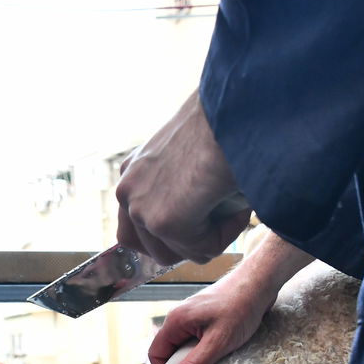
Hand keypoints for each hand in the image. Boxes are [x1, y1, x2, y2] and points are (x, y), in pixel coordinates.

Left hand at [115, 90, 250, 265]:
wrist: (234, 111)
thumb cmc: (223, 126)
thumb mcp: (189, 157)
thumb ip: (178, 189)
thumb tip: (194, 221)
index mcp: (133, 173)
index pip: (137, 231)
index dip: (177, 233)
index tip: (206, 213)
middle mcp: (128, 190)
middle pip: (153, 249)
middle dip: (192, 240)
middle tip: (221, 213)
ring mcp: (142, 208)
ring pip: (180, 252)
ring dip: (211, 237)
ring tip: (231, 203)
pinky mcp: (165, 222)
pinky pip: (202, 250)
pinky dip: (227, 233)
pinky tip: (236, 202)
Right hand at [150, 231, 313, 363]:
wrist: (261, 282)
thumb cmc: (241, 309)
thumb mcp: (217, 343)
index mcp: (175, 320)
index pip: (155, 353)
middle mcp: (180, 315)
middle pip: (169, 349)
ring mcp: (193, 314)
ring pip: (185, 344)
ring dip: (195, 359)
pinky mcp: (206, 315)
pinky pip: (197, 337)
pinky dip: (205, 349)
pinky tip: (220, 353)